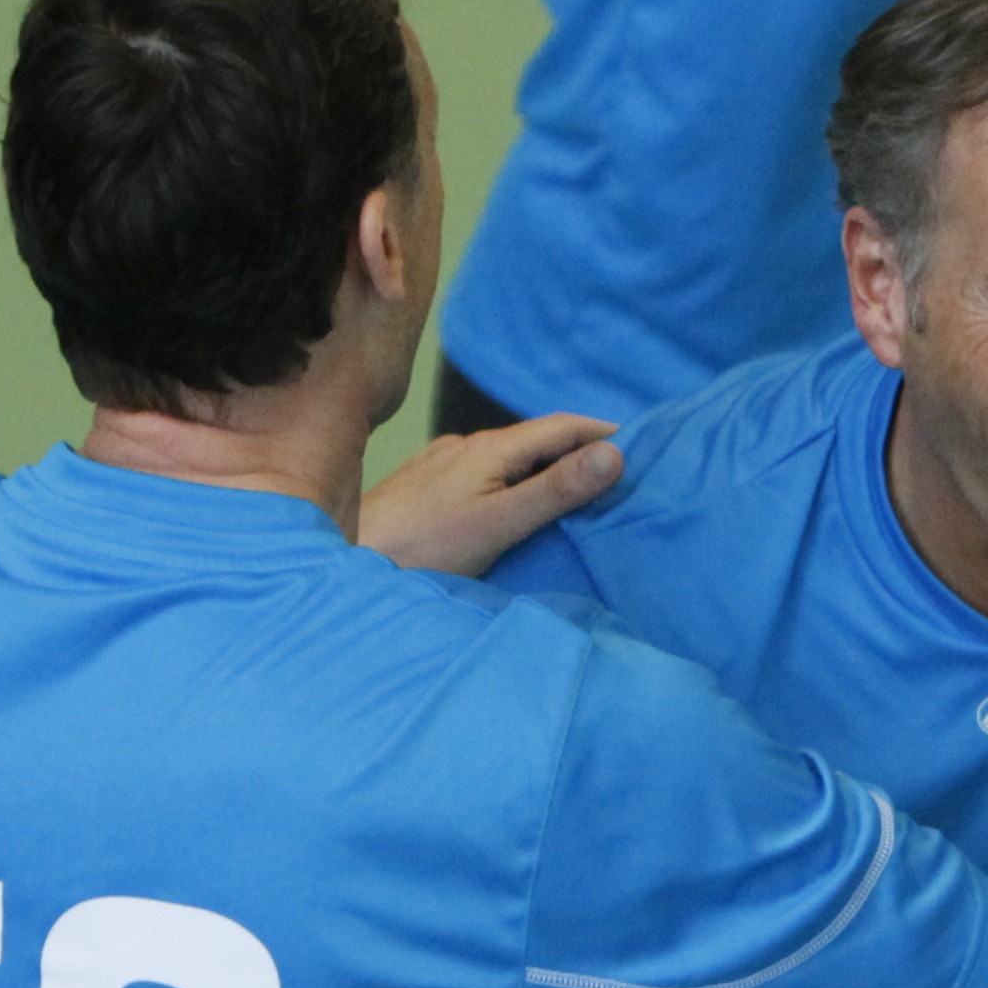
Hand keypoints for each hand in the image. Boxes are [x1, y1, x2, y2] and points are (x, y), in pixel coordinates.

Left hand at [358, 409, 624, 577]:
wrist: (343, 562)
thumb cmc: (424, 548)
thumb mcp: (500, 523)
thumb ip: (556, 491)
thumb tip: (616, 453)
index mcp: (490, 448)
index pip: (562, 425)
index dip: (603, 431)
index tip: (643, 443)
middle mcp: (465, 445)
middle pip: (536, 439)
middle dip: (577, 450)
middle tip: (618, 472)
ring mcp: (442, 464)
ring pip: (508, 457)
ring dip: (544, 467)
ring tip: (573, 492)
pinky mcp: (425, 486)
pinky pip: (484, 473)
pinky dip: (514, 481)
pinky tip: (513, 506)